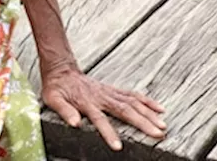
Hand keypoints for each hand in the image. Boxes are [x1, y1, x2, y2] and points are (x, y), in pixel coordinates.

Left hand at [41, 62, 166, 151]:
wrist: (61, 70)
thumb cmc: (57, 88)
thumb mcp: (53, 99)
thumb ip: (64, 111)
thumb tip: (74, 123)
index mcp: (87, 103)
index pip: (100, 119)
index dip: (108, 133)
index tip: (118, 146)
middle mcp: (102, 97)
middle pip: (125, 110)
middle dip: (142, 123)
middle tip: (157, 134)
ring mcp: (109, 92)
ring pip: (133, 102)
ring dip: (148, 114)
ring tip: (162, 125)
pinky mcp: (114, 90)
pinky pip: (134, 95)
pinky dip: (147, 101)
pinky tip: (159, 108)